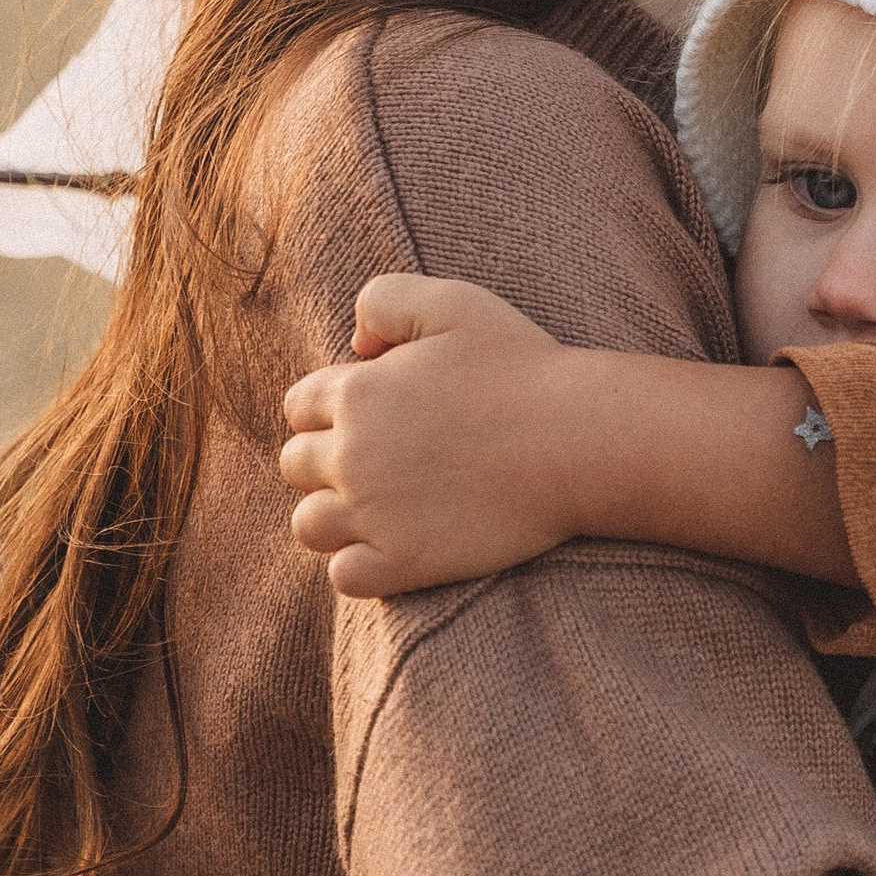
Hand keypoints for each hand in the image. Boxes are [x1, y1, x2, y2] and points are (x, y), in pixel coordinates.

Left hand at [281, 273, 587, 596]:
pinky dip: (361, 565)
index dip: (331, 410)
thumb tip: (355, 346)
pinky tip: (397, 547)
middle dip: (329, 461)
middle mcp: (351, 455)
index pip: (299, 407)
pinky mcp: (402, 563)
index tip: (378, 418)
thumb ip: (385, 300)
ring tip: (383, 507)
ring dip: (336, 516)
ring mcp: (374, 515)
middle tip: (386, 462)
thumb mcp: (454, 304)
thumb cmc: (524, 368)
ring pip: (310, 524)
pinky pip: (344, 576)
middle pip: (296, 465)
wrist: (579, 442)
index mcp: (356, 392)